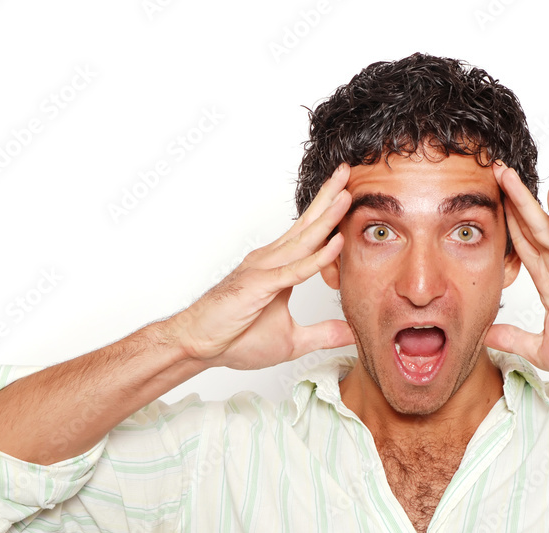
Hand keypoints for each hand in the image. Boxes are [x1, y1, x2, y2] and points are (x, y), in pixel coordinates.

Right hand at [169, 164, 354, 369]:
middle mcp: (271, 260)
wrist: (195, 345)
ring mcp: (264, 270)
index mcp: (278, 266)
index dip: (329, 214)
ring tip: (346, 194)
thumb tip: (352, 332)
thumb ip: (324, 334)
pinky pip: (294, 271)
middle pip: (306, 224)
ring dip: (327, 217)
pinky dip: (317, 257)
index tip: (348, 193)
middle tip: (348, 172)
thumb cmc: (235, 338)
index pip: (309, 235)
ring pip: (303, 240)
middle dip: (329, 197)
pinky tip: (336, 242)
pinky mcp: (259, 286)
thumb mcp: (292, 340)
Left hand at [485, 163, 548, 378]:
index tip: (487, 204)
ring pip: (544, 226)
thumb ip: (514, 340)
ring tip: (507, 175)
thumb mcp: (543, 349)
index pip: (522, 246)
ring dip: (525, 201)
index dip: (506, 224)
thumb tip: (485, 336)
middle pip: (529, 227)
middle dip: (510, 201)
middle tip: (493, 172)